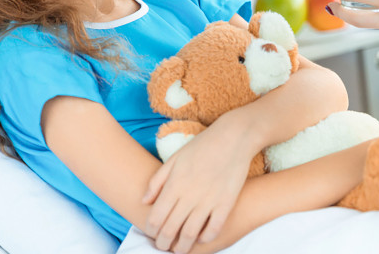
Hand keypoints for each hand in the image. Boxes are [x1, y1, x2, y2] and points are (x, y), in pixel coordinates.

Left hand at [141, 115, 255, 252]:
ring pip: (190, 234)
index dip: (150, 230)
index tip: (151, 233)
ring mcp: (209, 200)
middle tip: (162, 246)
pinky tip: (201, 238)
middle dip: (163, 243)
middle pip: (170, 229)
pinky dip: (205, 238)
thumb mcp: (175, 158)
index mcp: (175, 184)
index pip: (156, 217)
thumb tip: (144, 201)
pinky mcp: (227, 203)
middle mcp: (190, 195)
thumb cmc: (202, 146)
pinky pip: (214, 229)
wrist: (233, 137)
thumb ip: (157, 180)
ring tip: (179, 250)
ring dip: (182, 247)